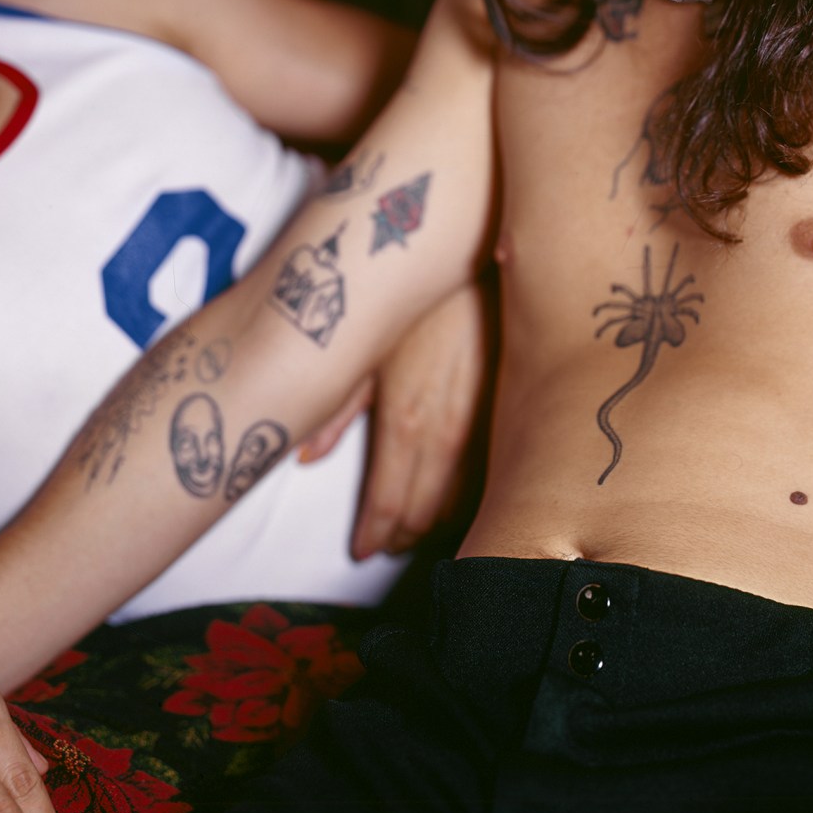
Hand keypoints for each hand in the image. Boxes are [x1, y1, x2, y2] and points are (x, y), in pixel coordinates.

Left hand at [305, 281, 491, 559]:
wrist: (476, 263)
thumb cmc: (415, 297)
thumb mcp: (363, 348)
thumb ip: (337, 408)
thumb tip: (306, 454)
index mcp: (406, 420)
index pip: (389, 502)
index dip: (373, 534)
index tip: (361, 549)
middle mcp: (447, 433)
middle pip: (423, 510)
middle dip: (401, 534)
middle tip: (383, 543)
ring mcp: (482, 425)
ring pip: (460, 498)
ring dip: (434, 519)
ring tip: (412, 527)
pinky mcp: (506, 411)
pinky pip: (487, 472)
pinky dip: (467, 494)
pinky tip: (454, 496)